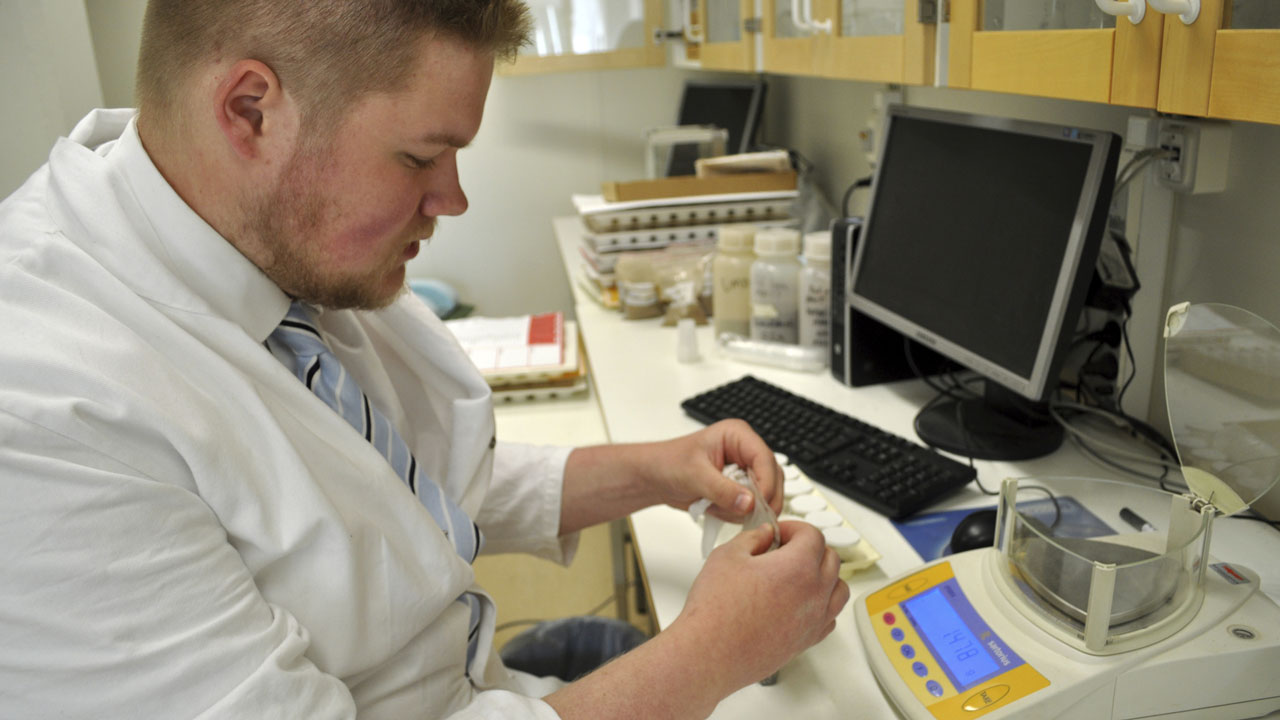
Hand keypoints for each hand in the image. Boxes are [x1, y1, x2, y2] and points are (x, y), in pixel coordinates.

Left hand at [646, 419, 782, 522]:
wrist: (655, 477)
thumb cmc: (669, 464)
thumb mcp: (695, 475)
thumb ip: (722, 489)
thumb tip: (749, 503)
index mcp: (737, 435)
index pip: (765, 458)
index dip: (766, 482)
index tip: (758, 504)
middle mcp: (745, 451)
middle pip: (772, 477)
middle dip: (759, 499)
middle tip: (745, 514)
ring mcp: (744, 470)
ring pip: (765, 494)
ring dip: (746, 508)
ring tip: (717, 507)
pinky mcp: (740, 487)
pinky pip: (752, 505)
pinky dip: (737, 513)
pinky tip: (716, 509)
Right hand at [671, 521, 850, 691]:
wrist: (710, 653)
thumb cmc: (716, 610)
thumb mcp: (728, 556)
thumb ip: (752, 538)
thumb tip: (764, 535)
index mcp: (798, 567)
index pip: (813, 536)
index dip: (794, 528)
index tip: (779, 534)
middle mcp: (814, 594)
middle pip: (830, 560)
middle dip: (809, 548)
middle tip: (785, 549)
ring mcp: (814, 621)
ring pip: (838, 589)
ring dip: (823, 576)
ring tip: (798, 575)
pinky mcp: (806, 642)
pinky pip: (830, 618)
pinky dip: (822, 605)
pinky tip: (800, 603)